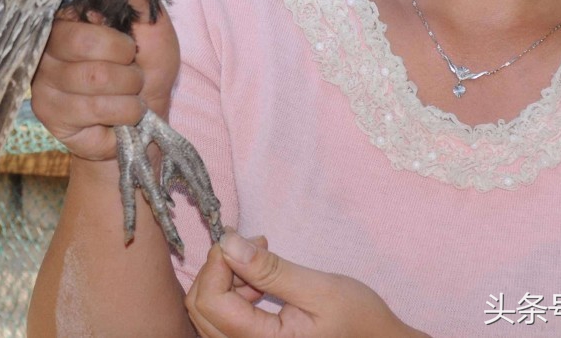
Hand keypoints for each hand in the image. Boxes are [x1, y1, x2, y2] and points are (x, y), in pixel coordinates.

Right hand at [31, 0, 180, 161]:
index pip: (75, 7)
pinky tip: (122, 115)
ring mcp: (43, 80)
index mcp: (67, 20)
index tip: (128, 44)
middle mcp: (46, 46)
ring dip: (129, 90)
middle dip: (125, 62)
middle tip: (134, 71)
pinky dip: (124, 112)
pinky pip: (93, 109)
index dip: (109, 29)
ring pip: (93, 78)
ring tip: (131, 94)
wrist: (146, 122)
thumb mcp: (153, 30)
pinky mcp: (49, 113)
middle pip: (83, 43)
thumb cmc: (146, 72)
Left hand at [186, 232, 427, 337]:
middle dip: (217, 271)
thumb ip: (271, 269)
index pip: (212, 303)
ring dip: (224, 282)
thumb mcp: (320, 288)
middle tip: (250, 247)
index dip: (216, 263)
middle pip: (201, 310)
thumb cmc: (360, 320)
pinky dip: (232, 294)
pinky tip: (259, 282)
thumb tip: (227, 243)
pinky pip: (222, 321)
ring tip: (260, 265)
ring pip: (207, 315)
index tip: (242, 239)